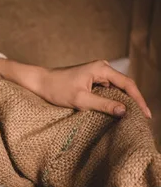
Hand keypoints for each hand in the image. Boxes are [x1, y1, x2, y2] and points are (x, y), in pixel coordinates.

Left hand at [0, 58, 150, 117]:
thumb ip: (103, 104)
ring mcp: (97, 73)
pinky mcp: (92, 80)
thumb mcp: (81, 99)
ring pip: (117, 88)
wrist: (40, 82)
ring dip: (124, 101)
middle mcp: (102, 68)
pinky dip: (114, 100)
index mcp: (101, 68)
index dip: (138, 99)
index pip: (127, 84)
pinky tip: (117, 111)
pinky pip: (108, 90)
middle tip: (143, 119)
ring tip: (133, 117)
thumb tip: (124, 111)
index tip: (146, 114)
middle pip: (125, 85)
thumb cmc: (57, 89)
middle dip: (134, 101)